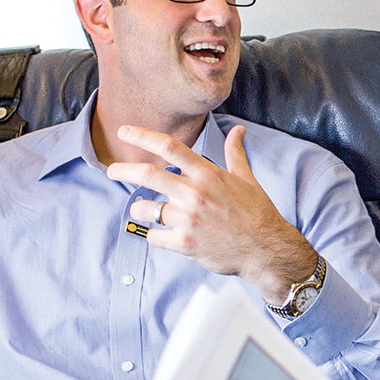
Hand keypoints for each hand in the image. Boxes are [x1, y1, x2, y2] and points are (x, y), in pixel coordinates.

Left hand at [107, 124, 317, 303]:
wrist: (266, 249)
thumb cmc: (257, 213)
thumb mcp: (246, 179)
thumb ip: (234, 153)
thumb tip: (238, 130)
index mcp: (208, 174)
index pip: (169, 147)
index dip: (143, 136)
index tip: (125, 131)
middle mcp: (195, 193)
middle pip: (147, 174)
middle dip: (123, 170)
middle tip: (113, 170)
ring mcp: (188, 219)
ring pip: (145, 209)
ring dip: (139, 209)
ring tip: (143, 210)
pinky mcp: (184, 243)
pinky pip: (153, 236)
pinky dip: (153, 234)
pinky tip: (162, 234)